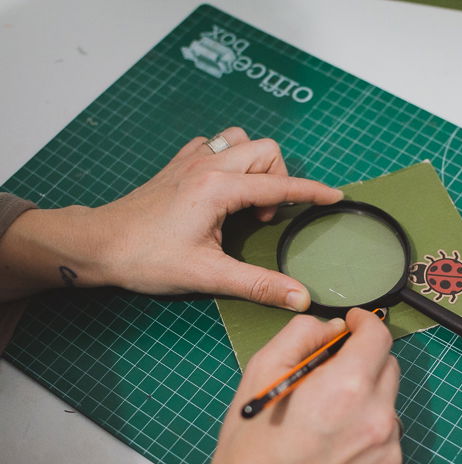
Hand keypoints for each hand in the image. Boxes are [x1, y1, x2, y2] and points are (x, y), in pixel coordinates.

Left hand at [0, 127, 342, 308]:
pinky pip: (216, 145)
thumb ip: (259, 284)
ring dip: (254, 164)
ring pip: (240, 139)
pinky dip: (230, 160)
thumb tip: (300, 297)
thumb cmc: (149, 259)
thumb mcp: (208, 275)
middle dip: (278, 177)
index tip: (335, 197)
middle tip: (265, 216)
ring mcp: (191, 159)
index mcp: (219, 188)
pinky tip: (221, 187)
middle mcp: (208, 164)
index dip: (311, 192)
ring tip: (248, 198)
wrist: (98, 244)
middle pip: (264, 150)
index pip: (279, 185)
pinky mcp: (179, 163)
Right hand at [213, 308, 401, 463]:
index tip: (354, 323)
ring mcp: (385, 446)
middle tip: (331, 371)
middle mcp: (375, 417)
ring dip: (365, 394)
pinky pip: (384, 430)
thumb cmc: (253, 447)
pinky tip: (335, 436)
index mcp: (346, 388)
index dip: (365, 322)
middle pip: (387, 365)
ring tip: (327, 413)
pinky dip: (365, 424)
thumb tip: (331, 327)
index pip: (378, 336)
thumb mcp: (262, 374)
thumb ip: (301, 335)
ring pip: (385, 398)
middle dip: (362, 358)